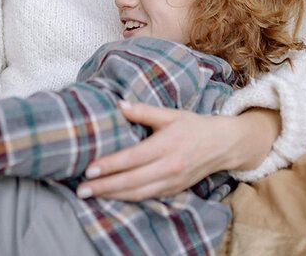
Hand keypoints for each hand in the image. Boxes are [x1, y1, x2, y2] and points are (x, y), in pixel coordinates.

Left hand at [76, 102, 236, 200]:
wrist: (223, 145)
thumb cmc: (194, 126)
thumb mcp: (170, 114)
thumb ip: (144, 111)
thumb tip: (119, 105)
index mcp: (167, 145)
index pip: (133, 158)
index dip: (110, 165)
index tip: (90, 168)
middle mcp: (169, 166)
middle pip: (131, 181)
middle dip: (104, 186)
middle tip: (81, 188)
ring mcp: (172, 181)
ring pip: (138, 193)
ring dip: (112, 196)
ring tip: (90, 194)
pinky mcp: (174, 190)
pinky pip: (147, 197)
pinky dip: (128, 199)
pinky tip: (112, 197)